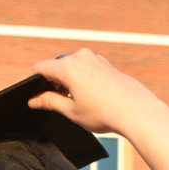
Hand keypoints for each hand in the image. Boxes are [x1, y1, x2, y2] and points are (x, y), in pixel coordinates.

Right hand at [28, 48, 154, 134]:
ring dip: (68, 82)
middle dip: (53, 83)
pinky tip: (90, 98)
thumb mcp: (71, 111)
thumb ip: (49, 102)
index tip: (35, 97)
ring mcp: (94, 58)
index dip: (34, 83)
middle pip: (56, 67)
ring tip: (76, 103)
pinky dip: (81, 80)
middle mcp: (80, 57)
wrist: (135, 110)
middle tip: (57, 104)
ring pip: (72, 68)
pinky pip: (85, 69)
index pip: (40, 68)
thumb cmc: (103, 112)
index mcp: (68, 67)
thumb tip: (33, 100)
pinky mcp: (104, 63)